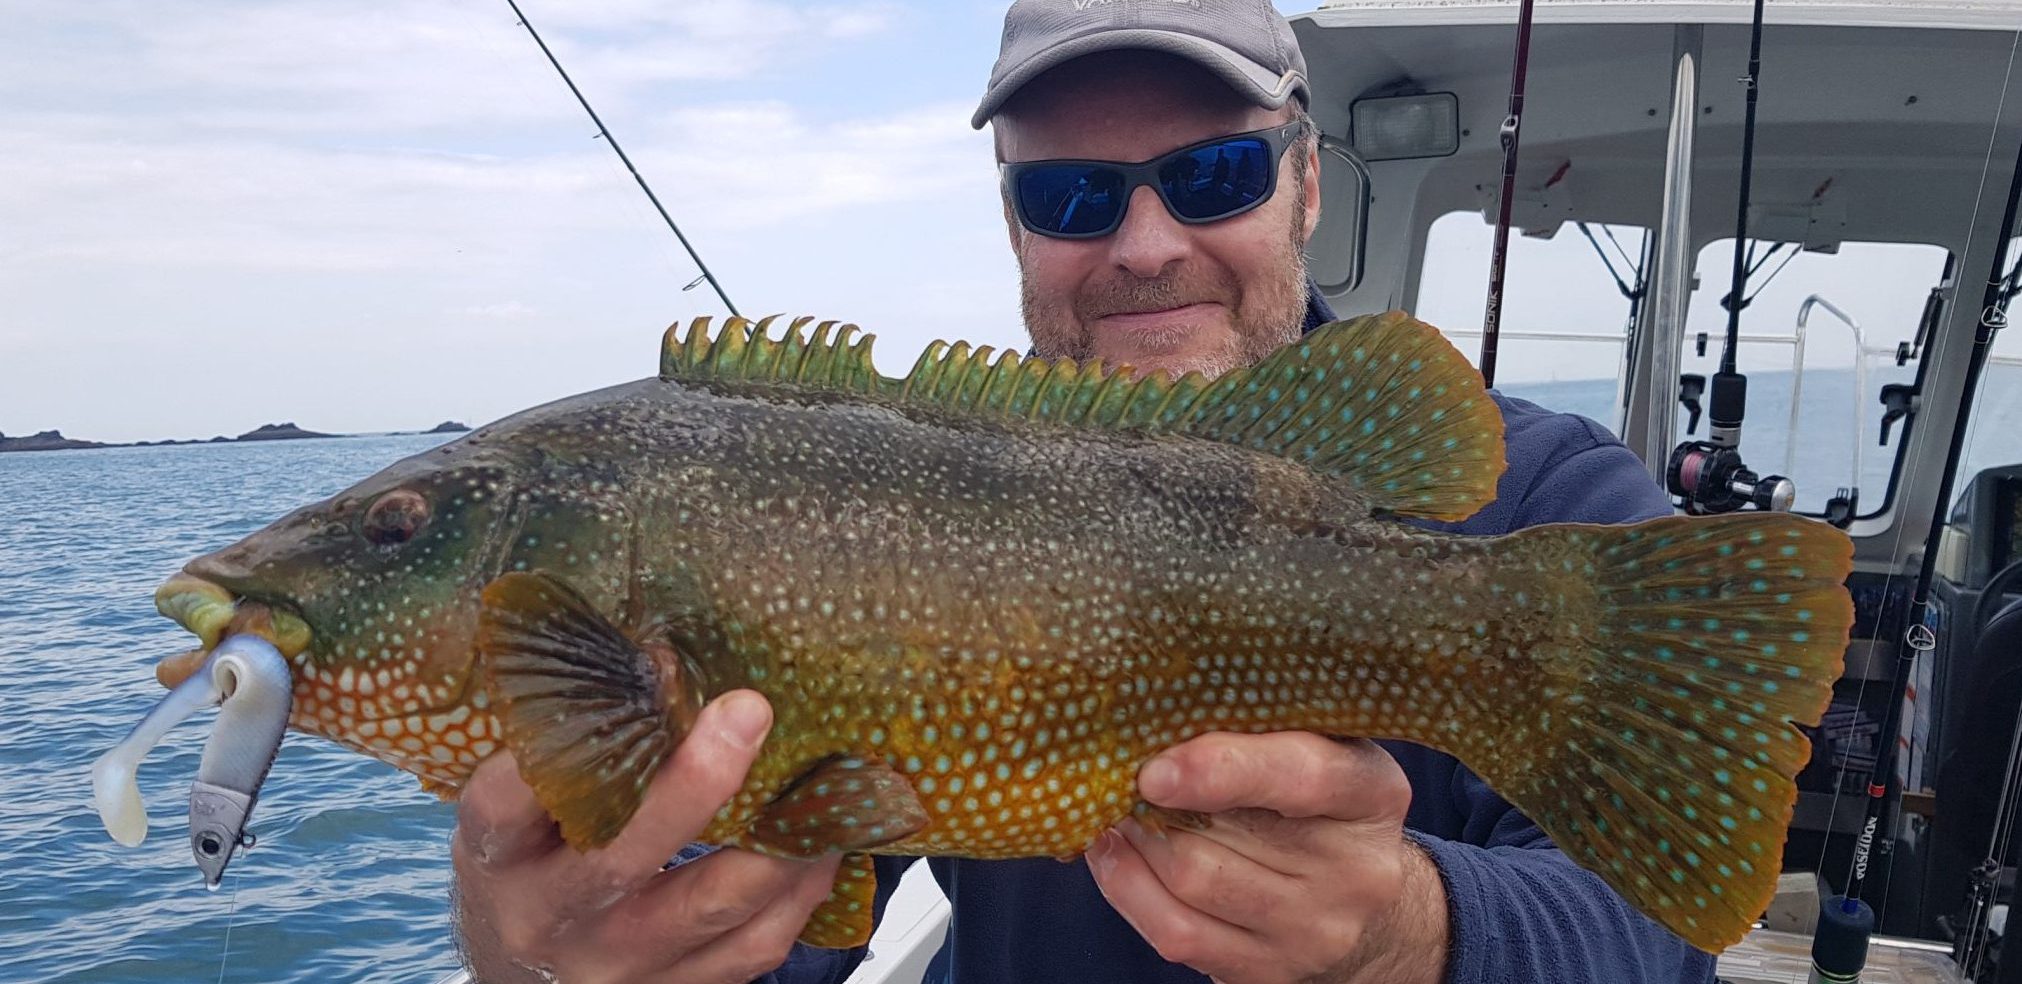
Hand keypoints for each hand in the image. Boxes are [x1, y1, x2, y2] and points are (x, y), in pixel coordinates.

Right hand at [450, 690, 842, 983]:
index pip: (510, 800)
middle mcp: (551, 916)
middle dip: (695, 782)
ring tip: (819, 775)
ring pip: (708, 905)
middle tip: (748, 711)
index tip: (644, 668)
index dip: (571, 737)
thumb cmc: (528, 868)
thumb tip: (657, 651)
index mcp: (498, 857)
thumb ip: (564, 751)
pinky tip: (820, 841)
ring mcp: (616, 963)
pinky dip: (799, 890)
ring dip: (776, 838)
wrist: (525, 977)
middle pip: (622, 856)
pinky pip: (753, 946)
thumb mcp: (513, 811)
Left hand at [1085, 733, 1448, 983]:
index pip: (1302, 776)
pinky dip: (1129, 888)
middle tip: (1118, 773)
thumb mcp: (1317, 749)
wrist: (1366, 911)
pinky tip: (1114, 855)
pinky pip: (1178, 934)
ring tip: (1120, 808)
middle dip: (1154, 801)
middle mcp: (1357, 870)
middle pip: (1224, 834)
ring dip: (1137, 841)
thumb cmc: (1318, 803)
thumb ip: (1256, 731)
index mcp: (1372, 793)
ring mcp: (1316, 931)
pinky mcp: (1273, 973)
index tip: (1154, 771)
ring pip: (1192, 881)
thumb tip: (1154, 723)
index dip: (1220, 770)